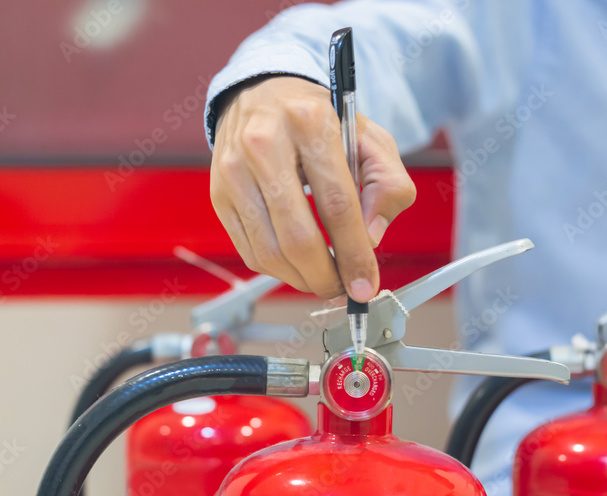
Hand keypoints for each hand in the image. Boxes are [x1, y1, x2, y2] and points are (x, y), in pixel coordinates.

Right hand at [210, 75, 416, 300]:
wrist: (262, 95)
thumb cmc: (318, 120)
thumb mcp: (369, 138)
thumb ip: (387, 185)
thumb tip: (370, 238)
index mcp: (310, 123)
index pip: (337, 205)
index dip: (354, 254)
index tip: (365, 284)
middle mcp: (264, 145)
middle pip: (298, 236)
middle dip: (326, 276)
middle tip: (343, 289)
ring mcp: (234, 172)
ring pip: (270, 252)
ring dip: (301, 279)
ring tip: (323, 280)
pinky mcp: (219, 195)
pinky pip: (250, 251)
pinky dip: (278, 270)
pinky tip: (297, 266)